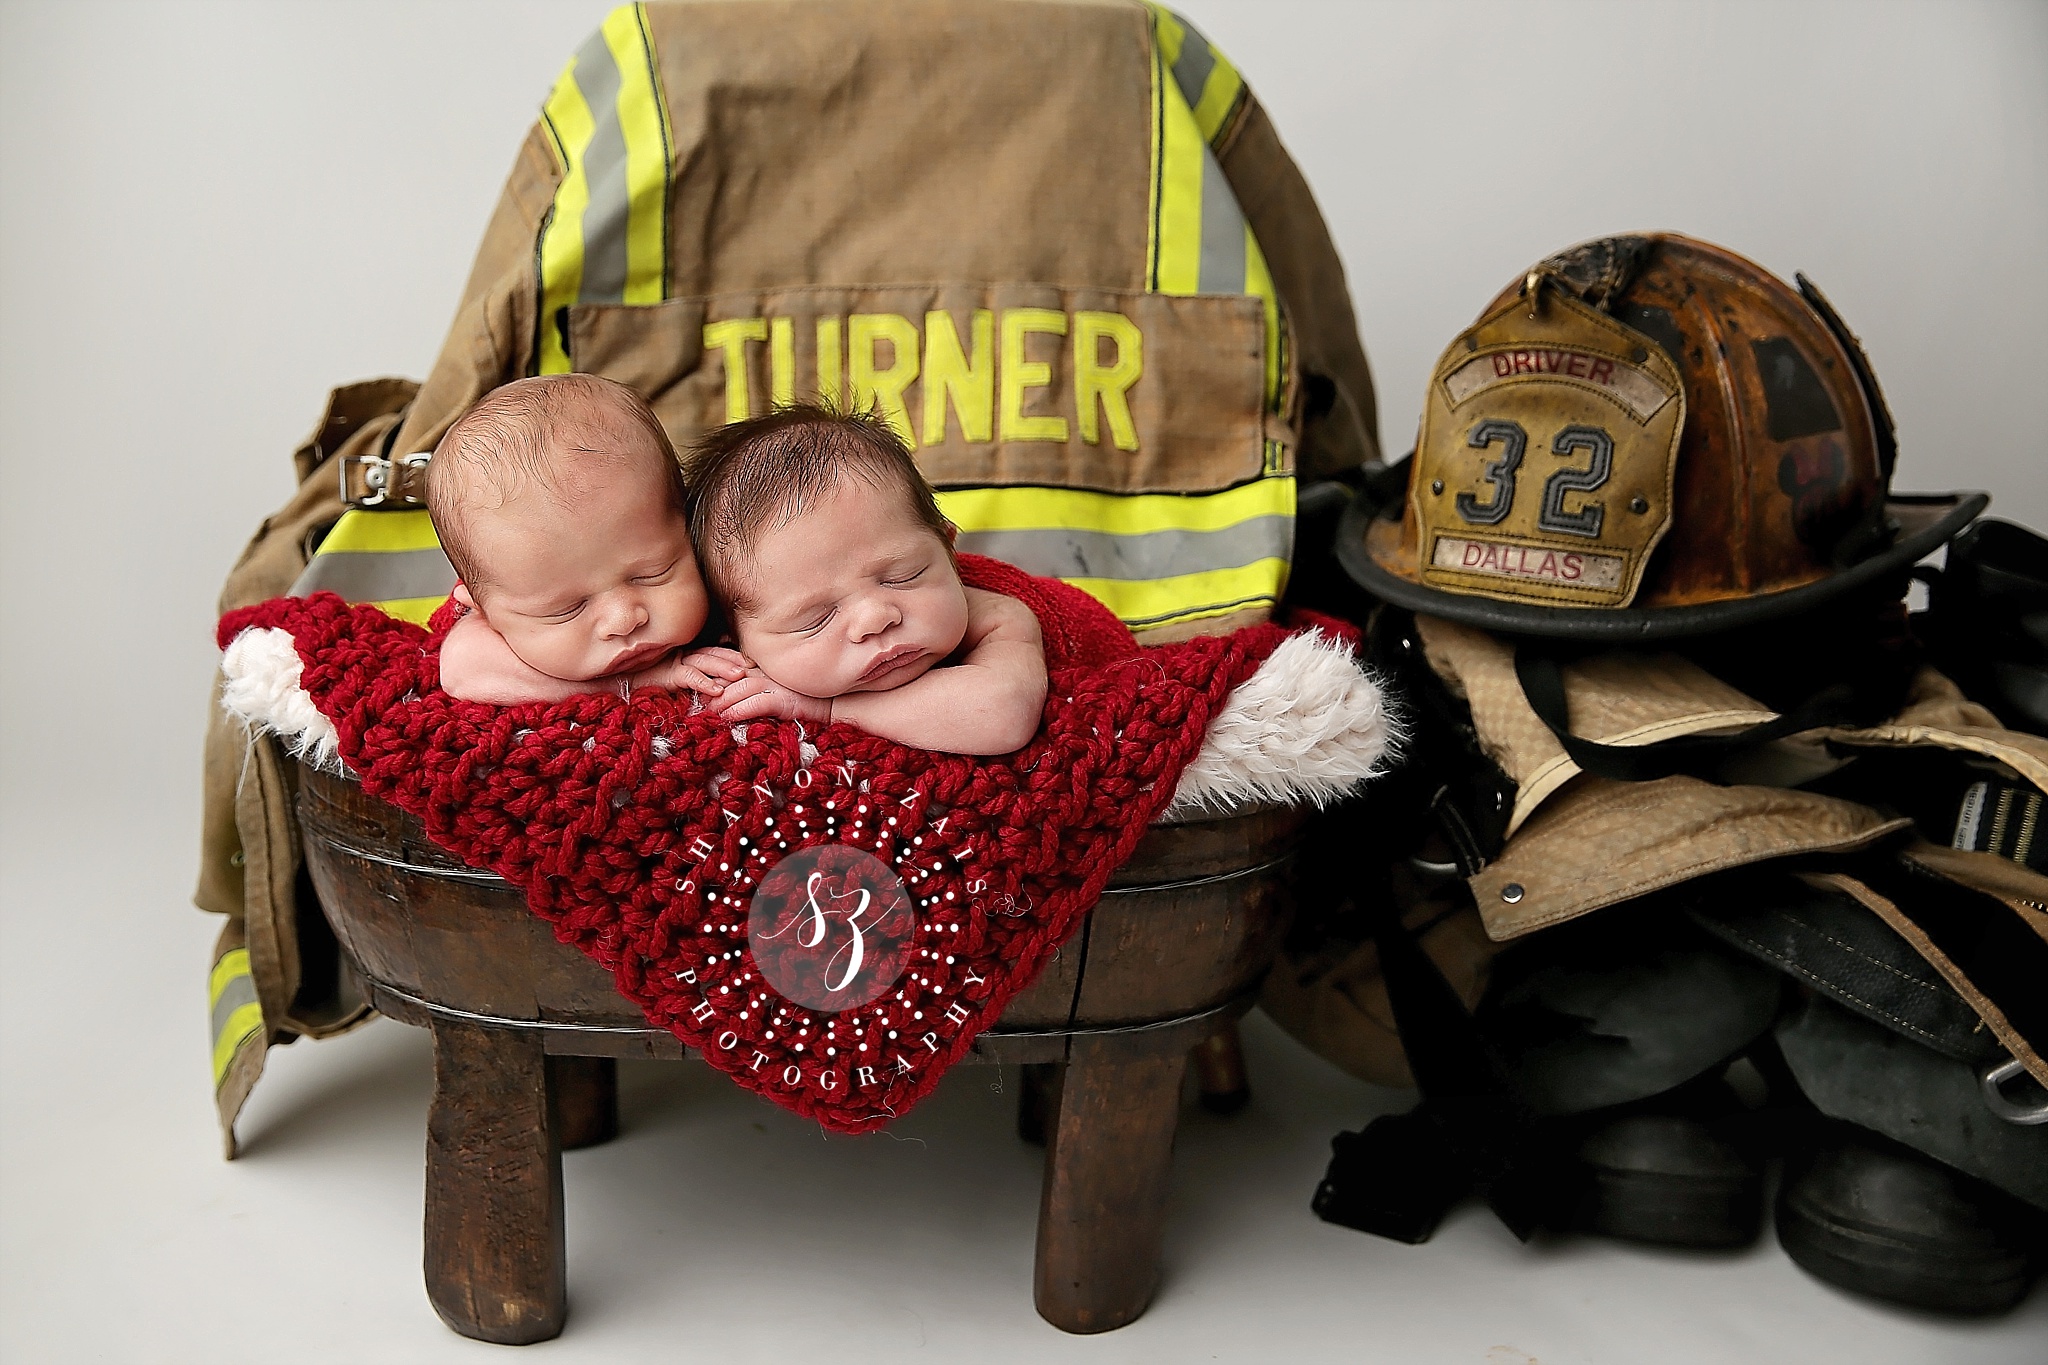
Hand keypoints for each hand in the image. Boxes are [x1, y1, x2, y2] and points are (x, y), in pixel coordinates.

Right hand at [630, 646, 750, 695]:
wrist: (622, 684)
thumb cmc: (651, 683)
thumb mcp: (679, 681)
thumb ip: (696, 680)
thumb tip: (720, 689)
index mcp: (689, 655)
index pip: (716, 652)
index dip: (734, 656)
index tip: (754, 663)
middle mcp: (685, 655)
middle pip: (715, 654)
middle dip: (735, 659)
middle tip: (754, 666)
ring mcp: (676, 661)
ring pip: (705, 662)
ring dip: (724, 668)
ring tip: (740, 675)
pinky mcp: (667, 672)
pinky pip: (689, 676)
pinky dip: (704, 682)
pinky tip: (717, 690)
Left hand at [707, 667, 831, 724]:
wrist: (832, 706)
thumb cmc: (803, 700)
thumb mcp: (777, 690)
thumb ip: (758, 689)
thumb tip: (734, 697)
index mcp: (764, 668)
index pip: (734, 669)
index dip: (716, 677)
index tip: (701, 688)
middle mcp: (768, 673)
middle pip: (733, 677)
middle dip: (713, 689)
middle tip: (698, 701)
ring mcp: (776, 685)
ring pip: (741, 688)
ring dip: (722, 700)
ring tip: (708, 712)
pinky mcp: (784, 699)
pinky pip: (757, 703)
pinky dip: (740, 710)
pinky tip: (728, 717)